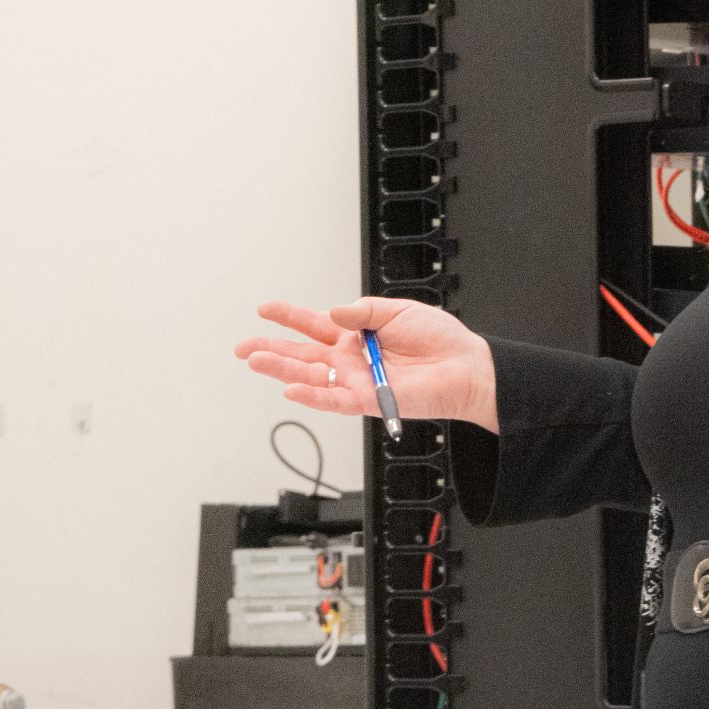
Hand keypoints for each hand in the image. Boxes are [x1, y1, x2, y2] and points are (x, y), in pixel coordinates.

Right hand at [234, 297, 497, 429]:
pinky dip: (313, 395)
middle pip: (303, 354)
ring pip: (311, 376)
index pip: (315, 324)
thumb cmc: (439, 339)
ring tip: (256, 361)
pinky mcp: (369, 400)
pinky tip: (291, 387)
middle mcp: (351, 359)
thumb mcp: (398, 311)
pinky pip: (335, 399)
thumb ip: (363, 311)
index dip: (289, 317)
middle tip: (243, 347)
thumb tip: (334, 311)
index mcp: (356, 335)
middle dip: (271, 349)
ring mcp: (357, 380)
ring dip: (283, 369)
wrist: (465, 367)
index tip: (264, 309)